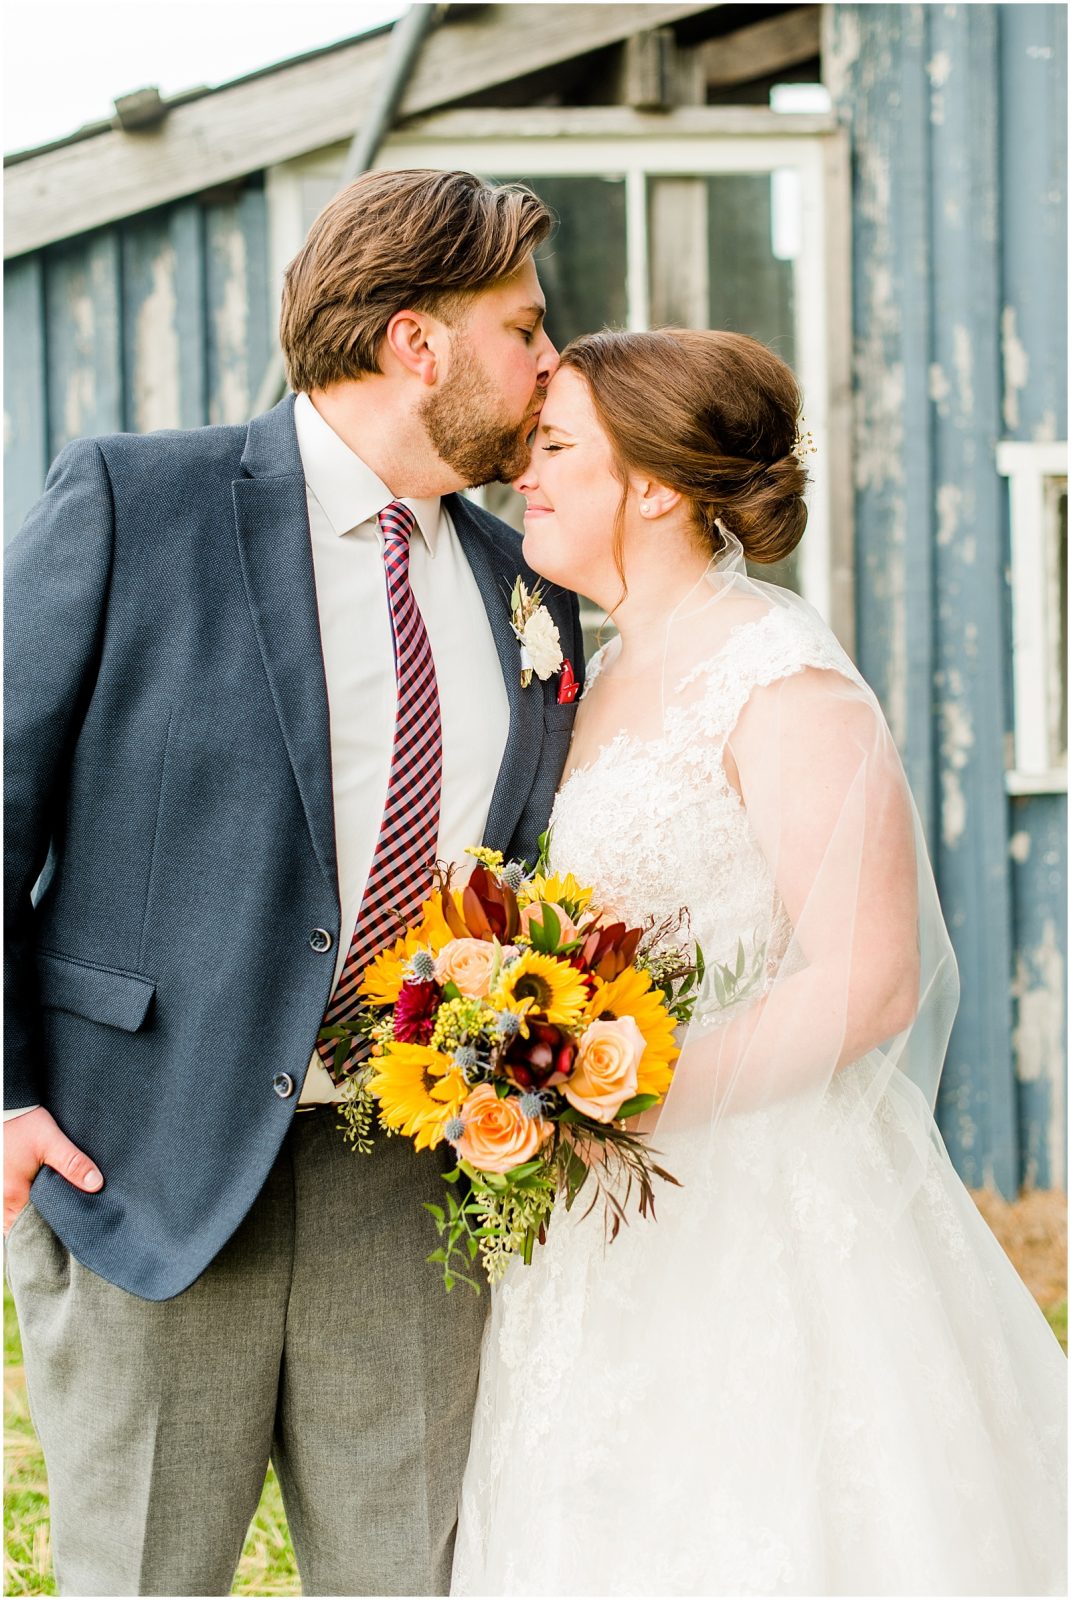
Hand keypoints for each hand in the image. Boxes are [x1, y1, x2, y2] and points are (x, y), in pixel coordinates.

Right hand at [3, 1107, 102, 1233]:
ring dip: (28, 1214)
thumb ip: (73, 1164)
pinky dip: (18, 1206)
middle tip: (63, 1218)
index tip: (68, 1227)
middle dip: (40, 1222)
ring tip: (50, 1208)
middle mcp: (0, 1201)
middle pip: (21, 1224)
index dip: (50, 1229)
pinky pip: (6, 1206)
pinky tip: (33, 1198)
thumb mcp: (51, 1141)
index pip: (32, 1228)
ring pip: (11, 1216)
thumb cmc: (23, 1124)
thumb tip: (95, 1185)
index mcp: (13, 1196)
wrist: (3, 1106)